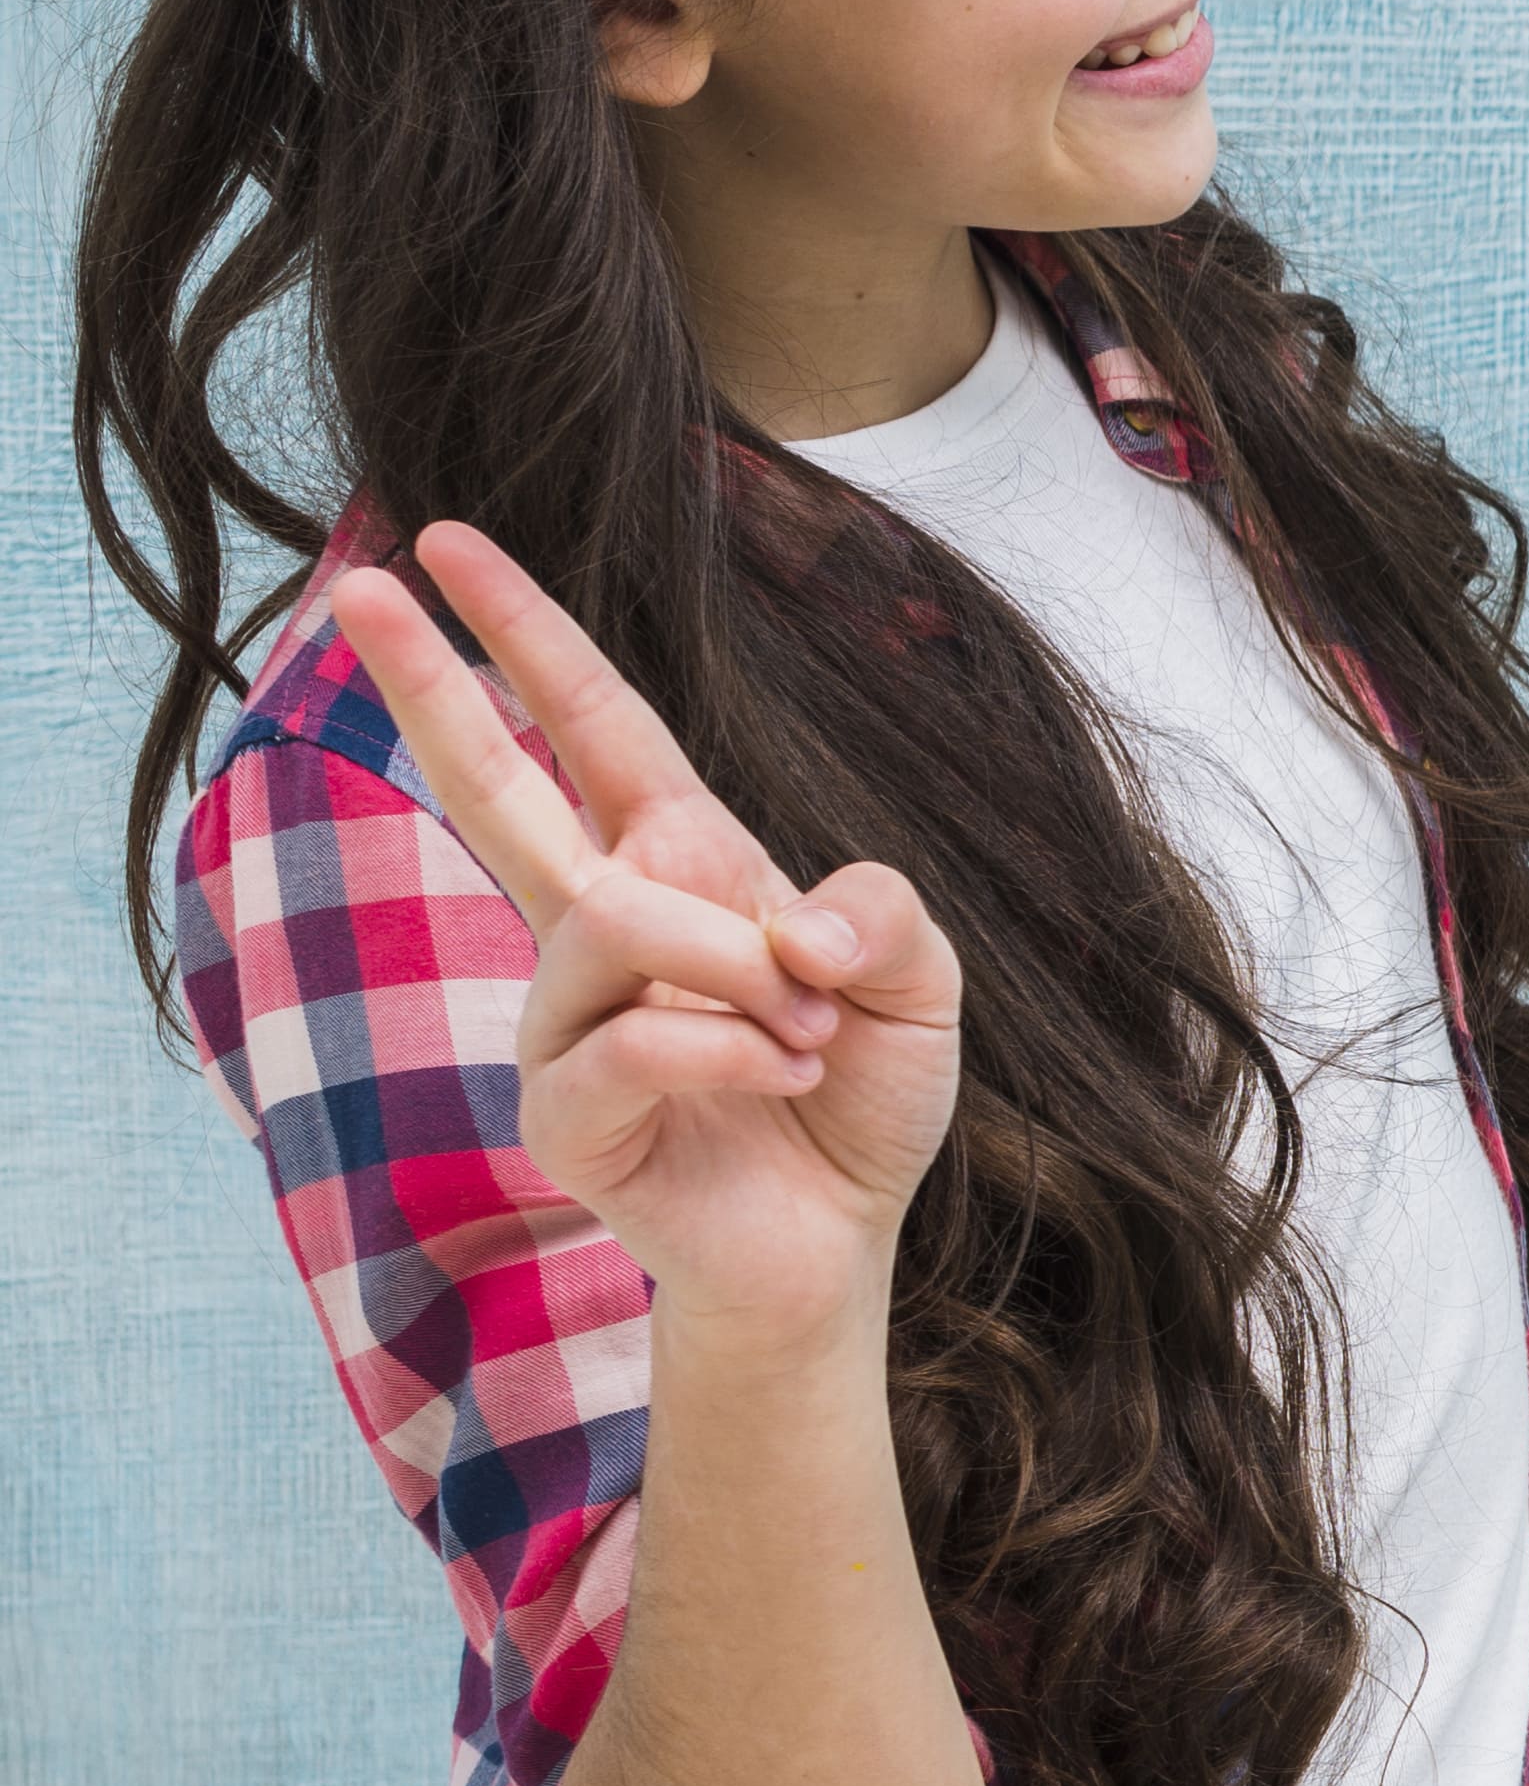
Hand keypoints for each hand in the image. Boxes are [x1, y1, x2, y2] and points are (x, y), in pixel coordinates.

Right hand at [322, 521, 965, 1341]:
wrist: (833, 1242)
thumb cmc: (856, 1098)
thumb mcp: (916, 982)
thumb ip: (883, 914)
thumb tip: (795, 919)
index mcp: (678, 864)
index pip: (586, 724)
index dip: (522, 634)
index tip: (443, 544)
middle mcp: (598, 927)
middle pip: (491, 784)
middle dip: (427, 681)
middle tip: (356, 588)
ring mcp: (562, 1017)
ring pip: (617, 920)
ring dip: (744, 967)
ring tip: (809, 1026)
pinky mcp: (559, 1108)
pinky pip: (640, 1038)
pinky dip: (740, 1048)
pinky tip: (782, 1075)